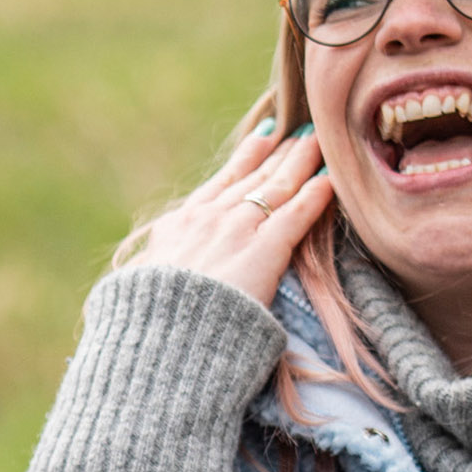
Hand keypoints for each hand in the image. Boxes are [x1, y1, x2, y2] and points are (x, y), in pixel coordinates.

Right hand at [117, 120, 333, 304]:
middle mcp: (206, 218)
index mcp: (176, 226)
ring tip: (319, 144)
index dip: (246, 158)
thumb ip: (157, 269)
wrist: (160, 339)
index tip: (265, 138)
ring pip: (276, 186)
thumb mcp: (140, 284)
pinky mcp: (263, 250)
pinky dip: (316, 194)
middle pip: (252, 177)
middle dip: (280, 152)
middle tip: (302, 133)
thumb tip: (150, 275)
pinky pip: (297, 213)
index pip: (219, 184)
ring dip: (300, 162)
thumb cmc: (147, 324)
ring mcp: (236, 230)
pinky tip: (331, 179)